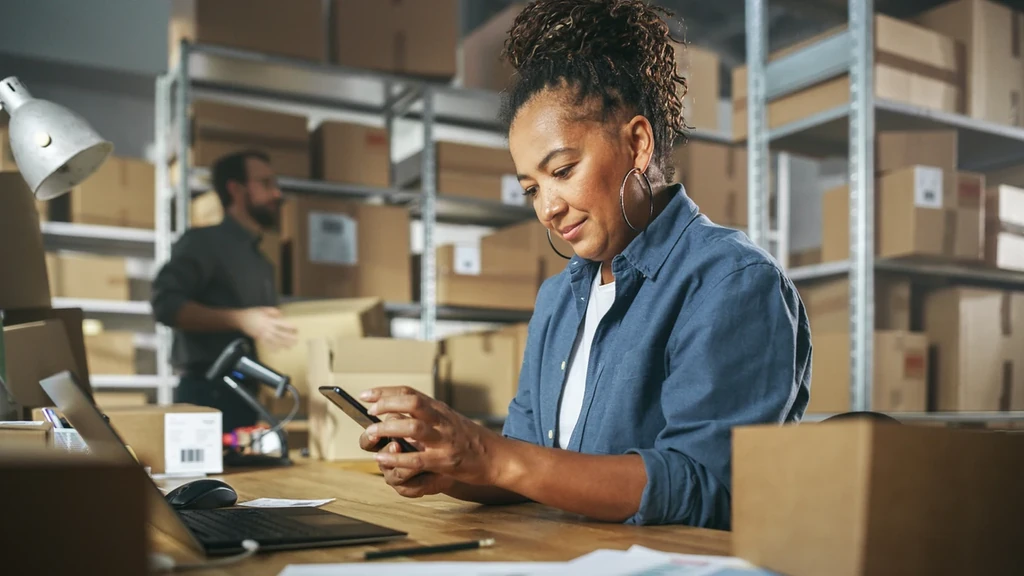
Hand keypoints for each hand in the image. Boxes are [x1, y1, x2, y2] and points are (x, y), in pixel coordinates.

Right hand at [233, 307, 297, 349]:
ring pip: (275, 340)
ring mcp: (263, 334)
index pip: (282, 324)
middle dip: (288, 338)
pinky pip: (266, 344)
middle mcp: (267, 328)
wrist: (240, 319)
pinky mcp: (258, 338)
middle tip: (296, 341)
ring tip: (290, 347)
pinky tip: (278, 351)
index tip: (296, 329)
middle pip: (280, 334)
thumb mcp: (263, 309)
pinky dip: (272, 348)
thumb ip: (273, 311)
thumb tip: (281, 314)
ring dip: (283, 344)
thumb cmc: (252, 313)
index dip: (289, 327)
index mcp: (269, 320)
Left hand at [360, 387, 503, 486]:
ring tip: (371, 434)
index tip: (365, 396)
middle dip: (387, 403)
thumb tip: (397, 413)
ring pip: (414, 427)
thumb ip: (427, 416)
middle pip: (412, 402)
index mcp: (439, 409)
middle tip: (370, 412)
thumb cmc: (469, 440)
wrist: (497, 457)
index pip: (409, 392)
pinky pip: (418, 458)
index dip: (385, 392)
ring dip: (389, 429)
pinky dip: (397, 458)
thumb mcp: (448, 420)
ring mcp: (444, 440)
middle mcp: (441, 420)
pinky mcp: (446, 460)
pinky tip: (382, 459)